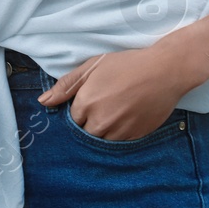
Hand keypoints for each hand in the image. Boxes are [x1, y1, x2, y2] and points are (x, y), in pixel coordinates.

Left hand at [37, 45, 189, 140]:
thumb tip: (43, 102)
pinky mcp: (134, 137)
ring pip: (101, 140)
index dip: (81, 109)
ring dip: (105, 129)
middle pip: (85, 132)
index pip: (72, 118)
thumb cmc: (127, 64)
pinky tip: (128, 115)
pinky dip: (120, 133)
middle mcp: (100, 121)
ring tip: (118, 109)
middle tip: (106, 104)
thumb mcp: (92, 67)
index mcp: (85, 103)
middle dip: (91, 121)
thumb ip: (66, 85)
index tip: (93, 99)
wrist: (164, 71)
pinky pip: (119, 143)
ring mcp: (118, 132)